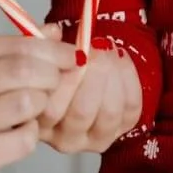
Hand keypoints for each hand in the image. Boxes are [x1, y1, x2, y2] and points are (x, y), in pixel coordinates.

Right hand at [0, 34, 78, 172]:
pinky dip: (30, 133)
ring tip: (31, 106)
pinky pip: (23, 141)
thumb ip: (9, 46)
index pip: (18, 46)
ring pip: (28, 106)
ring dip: (41, 105)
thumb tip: (55, 33)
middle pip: (26, 73)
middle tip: (56, 80)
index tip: (72, 54)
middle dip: (53, 75)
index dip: (54, 50)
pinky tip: (18, 129)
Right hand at [38, 40, 142, 154]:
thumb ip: (44, 45)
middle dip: (93, 73)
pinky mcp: (121, 130)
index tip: (73, 52)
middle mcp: (65, 139)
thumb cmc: (60, 64)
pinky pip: (131, 107)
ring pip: (109, 112)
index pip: (51, 108)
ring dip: (112, 74)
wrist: (84, 70)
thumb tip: (54, 34)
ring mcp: (95, 138)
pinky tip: (119, 59)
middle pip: (82, 112)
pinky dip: (129, 78)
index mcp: (41, 122)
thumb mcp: (43, 54)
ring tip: (107, 51)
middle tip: (94, 49)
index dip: (65, 76)